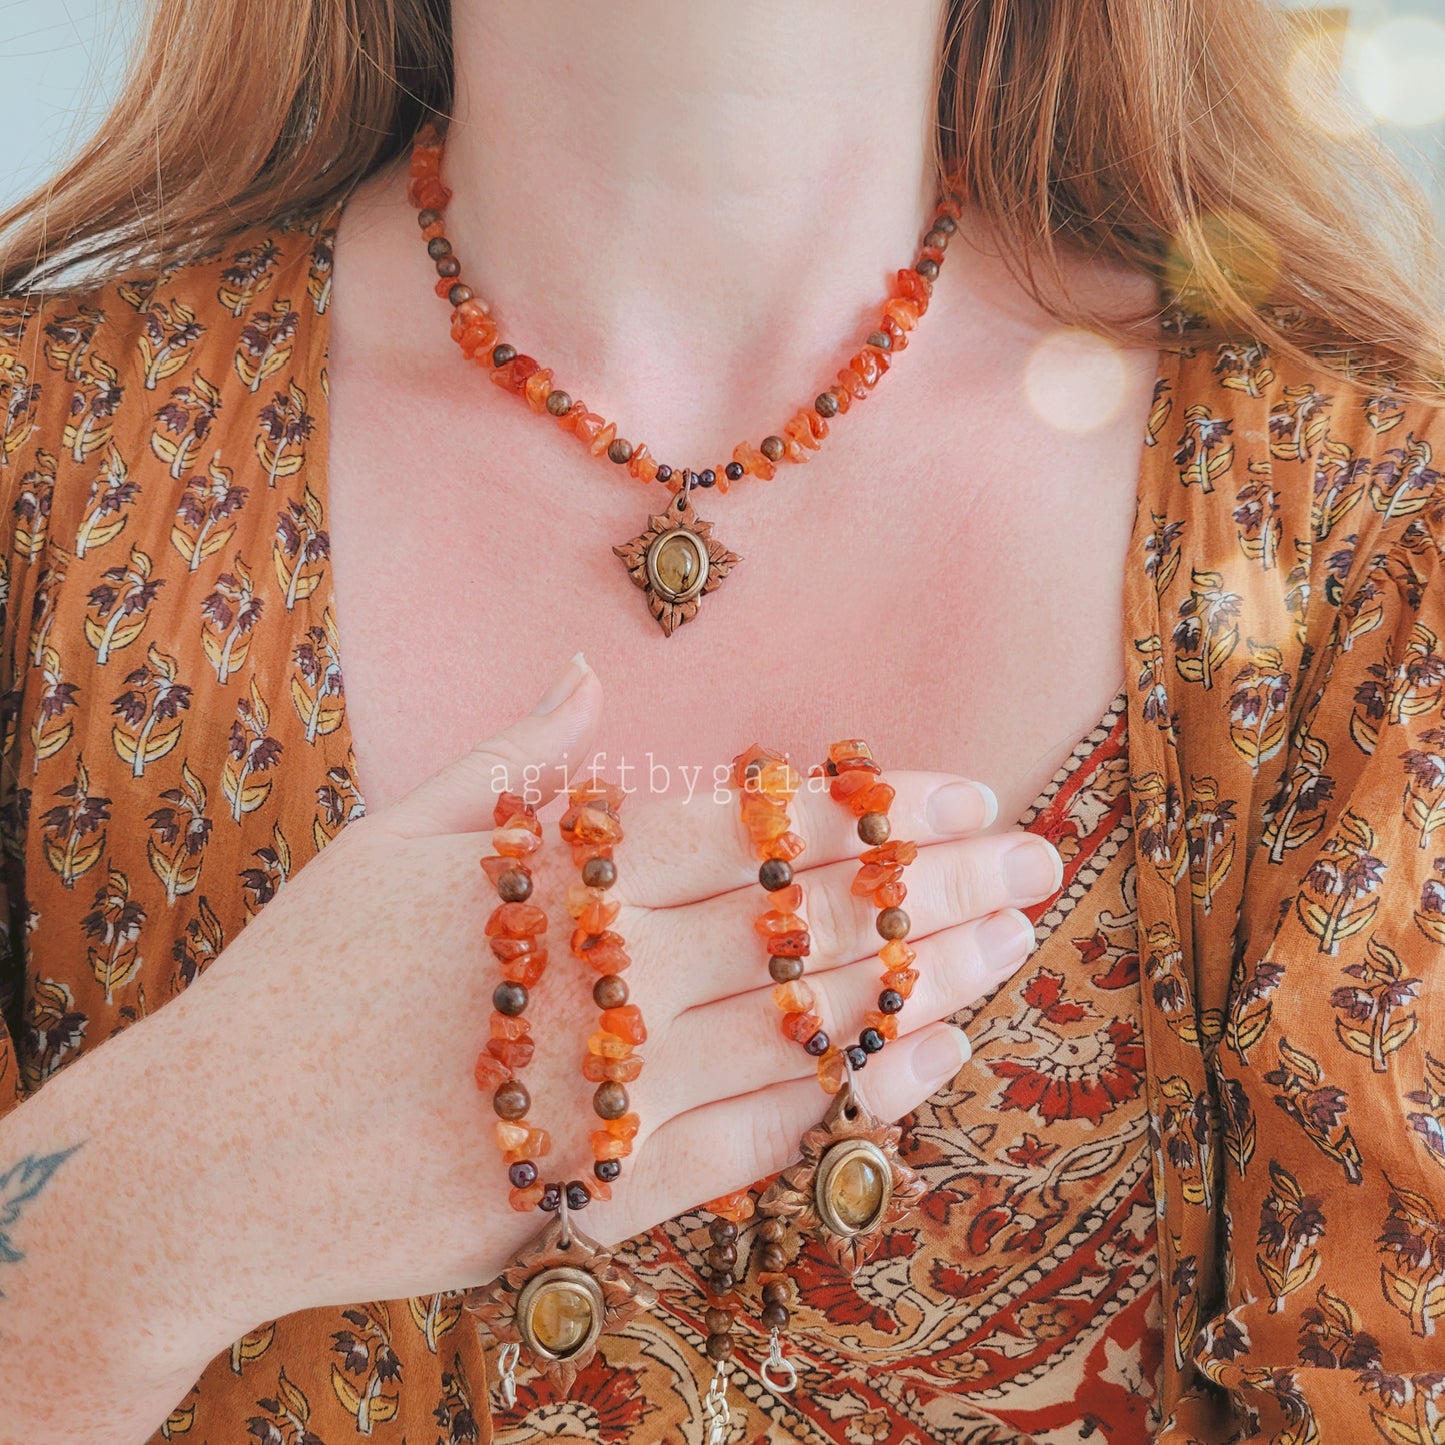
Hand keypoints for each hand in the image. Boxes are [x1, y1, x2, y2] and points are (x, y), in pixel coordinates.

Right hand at [182, 652, 1060, 1333]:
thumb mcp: (391, 843)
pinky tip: (924, 1062)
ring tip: (1014, 948)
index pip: (762, 829)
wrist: (207, 1159)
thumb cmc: (299, 984)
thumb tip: (585, 673)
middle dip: (942, 886)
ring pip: (809, 1027)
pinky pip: (756, 1144)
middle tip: (1041, 860)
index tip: (971, 795)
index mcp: (559, 876)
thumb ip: (509, 761)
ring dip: (926, 982)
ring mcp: (607, 1091)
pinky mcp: (599, 1192)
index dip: (882, 811)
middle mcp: (603, 976)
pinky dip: (850, 1100)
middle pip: (812, 922)